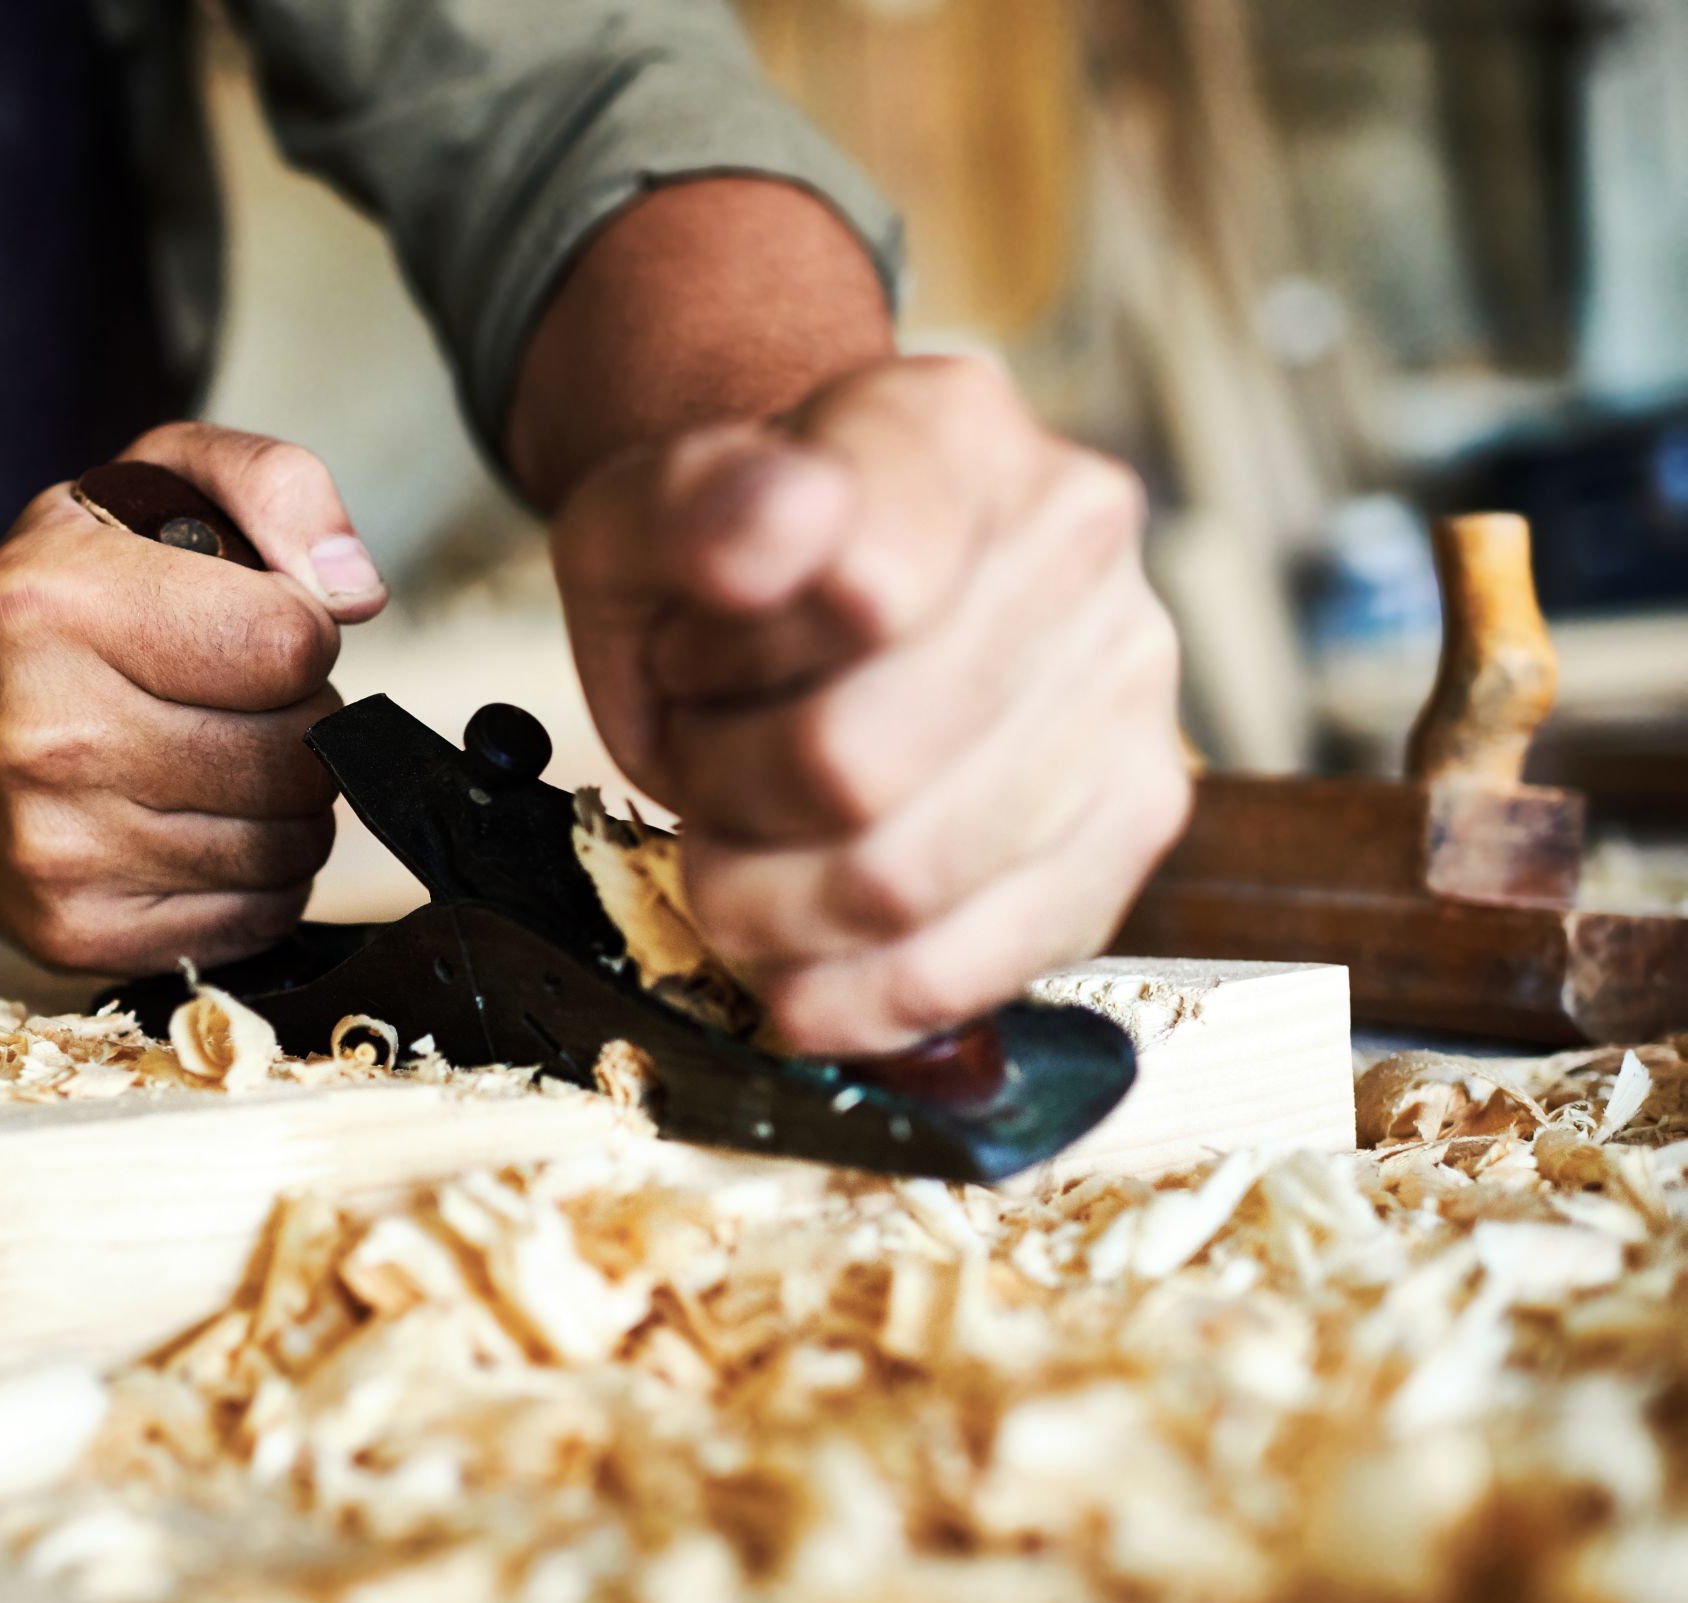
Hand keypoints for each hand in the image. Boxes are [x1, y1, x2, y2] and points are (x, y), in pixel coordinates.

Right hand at [0, 423, 387, 971]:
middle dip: (298, 721)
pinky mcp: (78, 933)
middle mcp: (42, 733)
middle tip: (233, 701)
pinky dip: (257, 877)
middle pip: (299, 755)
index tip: (251, 624)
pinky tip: (196, 826)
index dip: (302, 632)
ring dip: (283, 804)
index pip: (289, 643)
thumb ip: (277, 486)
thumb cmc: (74, 603)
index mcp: (54, 602)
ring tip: (216, 760)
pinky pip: (260, 917)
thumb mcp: (158, 483)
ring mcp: (56, 849)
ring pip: (290, 845)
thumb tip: (357, 592)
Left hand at [551, 355, 1189, 1053]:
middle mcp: (1074, 537)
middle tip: (703, 754)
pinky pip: (991, 960)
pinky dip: (864, 997)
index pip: (861, 587)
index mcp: (946, 430)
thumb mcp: (641, 516)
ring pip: (906, 880)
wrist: (816, 590)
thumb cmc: (724, 567)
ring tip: (747, 831)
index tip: (686, 650)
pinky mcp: (1136, 816)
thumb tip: (774, 533)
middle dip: (728, 790)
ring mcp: (1127, 679)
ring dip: (770, 893)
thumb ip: (683, 510)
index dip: (731, 660)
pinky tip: (798, 983)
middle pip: (854, 768)